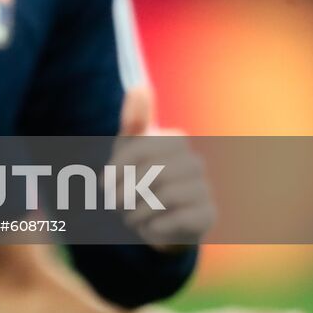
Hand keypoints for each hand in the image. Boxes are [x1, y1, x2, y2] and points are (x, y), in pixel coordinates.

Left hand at [111, 88, 214, 250]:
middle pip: (154, 172)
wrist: (157, 223)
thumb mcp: (129, 149)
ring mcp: (205, 189)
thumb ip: (133, 120)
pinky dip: (156, 226)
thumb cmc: (139, 180)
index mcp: (175, 141)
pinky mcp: (209, 215)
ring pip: (166, 196)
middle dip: (127, 192)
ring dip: (139, 211)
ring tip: (132, 216)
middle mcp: (195, 162)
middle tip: (115, 204)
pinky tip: (151, 227)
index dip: (119, 167)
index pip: (142, 148)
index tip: (104, 183)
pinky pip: (179, 218)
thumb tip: (140, 86)